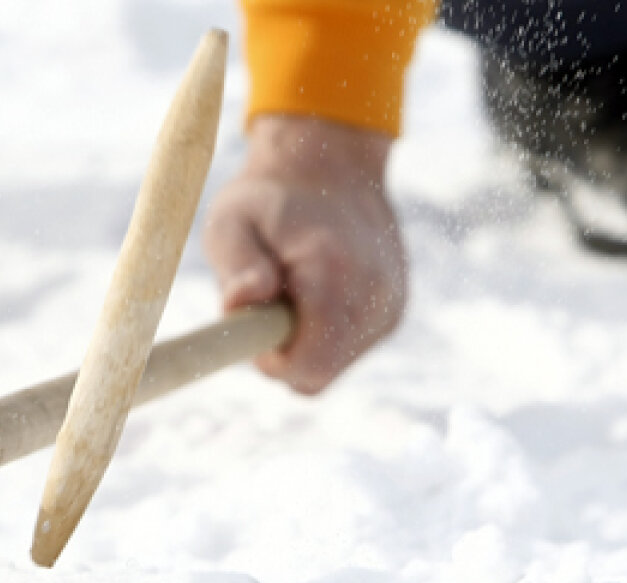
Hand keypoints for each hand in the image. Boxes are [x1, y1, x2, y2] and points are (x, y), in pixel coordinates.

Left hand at [203, 115, 407, 393]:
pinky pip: (349, 349)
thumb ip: (236, 265)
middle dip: (285, 352)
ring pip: (334, 365)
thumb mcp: (233, 219)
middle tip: (268, 305)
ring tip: (293, 290)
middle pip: (320, 373)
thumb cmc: (270, 197)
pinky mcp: (393, 311)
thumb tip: (242, 304)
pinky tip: (317, 291)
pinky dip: (325, 332)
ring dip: (304, 341)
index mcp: (333, 272)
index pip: (310, 365)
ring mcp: (390, 305)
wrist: (331, 164)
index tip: (254, 328)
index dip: (273, 362)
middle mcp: (374, 294)